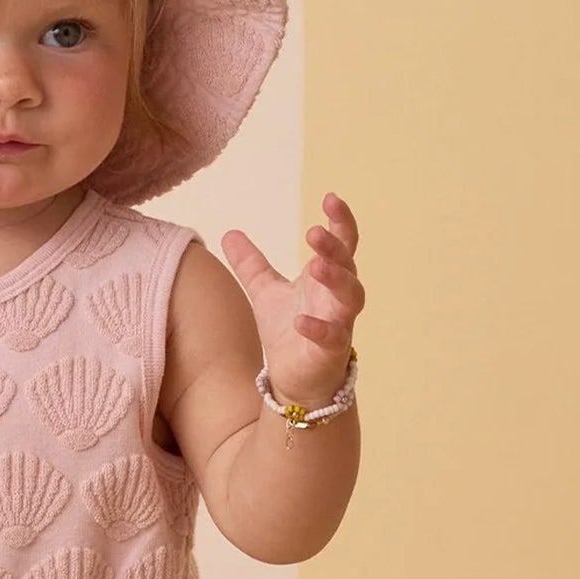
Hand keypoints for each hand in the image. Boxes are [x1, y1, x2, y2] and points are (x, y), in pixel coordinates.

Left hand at [218, 193, 365, 408]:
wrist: (293, 380)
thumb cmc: (288, 332)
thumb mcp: (264, 291)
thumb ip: (251, 264)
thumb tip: (229, 233)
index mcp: (328, 277)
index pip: (342, 242)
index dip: (340, 220)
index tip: (330, 198)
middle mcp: (339, 297)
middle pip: (348, 265)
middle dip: (334, 247)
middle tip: (314, 232)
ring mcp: (340, 323)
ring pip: (351, 297)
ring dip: (336, 279)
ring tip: (316, 265)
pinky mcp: (332, 351)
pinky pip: (333, 337)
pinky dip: (319, 328)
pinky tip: (302, 320)